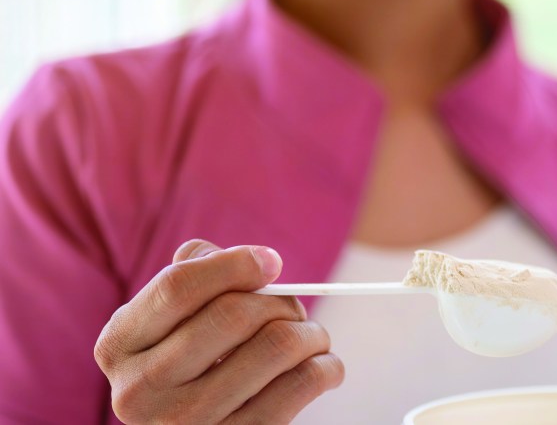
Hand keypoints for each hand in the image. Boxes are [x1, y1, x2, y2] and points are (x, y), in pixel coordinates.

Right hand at [94, 240, 343, 423]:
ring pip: (277, 345)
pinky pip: (302, 383)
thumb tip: (255, 260)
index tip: (272, 262)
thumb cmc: (191, 364)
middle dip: (280, 302)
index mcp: (119, 345)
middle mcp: (142, 388)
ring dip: (310, 333)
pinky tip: (322, 366)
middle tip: (294, 310)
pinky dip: (326, 366)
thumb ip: (196, 274)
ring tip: (311, 338)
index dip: (235, 265)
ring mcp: (187, 422)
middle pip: (233, 314)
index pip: (178, 287)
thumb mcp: (171, 323)